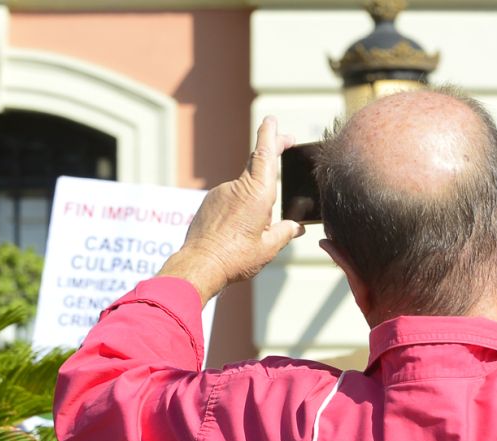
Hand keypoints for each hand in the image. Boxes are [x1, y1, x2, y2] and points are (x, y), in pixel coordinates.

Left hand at [160, 117, 305, 302]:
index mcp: (257, 194)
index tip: (272, 119)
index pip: (264, 154)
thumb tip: (297, 227)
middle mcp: (237, 187)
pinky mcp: (209, 202)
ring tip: (257, 227)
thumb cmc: (236, 257)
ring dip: (254, 198)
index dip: (270, 134)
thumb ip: (285, 232)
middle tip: (285, 143)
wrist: (200, 265)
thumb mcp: (269, 247)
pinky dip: (238, 208)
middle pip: (256, 164)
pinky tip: (239, 230)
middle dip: (271, 152)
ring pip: (243, 188)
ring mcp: (220, 193)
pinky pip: (229, 199)